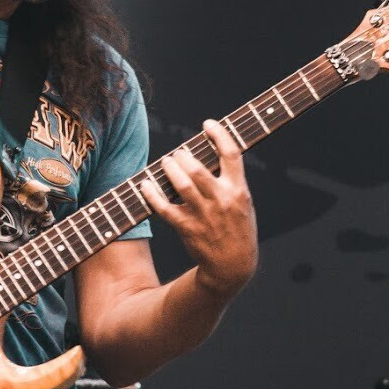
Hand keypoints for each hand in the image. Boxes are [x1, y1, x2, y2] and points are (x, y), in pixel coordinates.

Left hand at [139, 119, 257, 298]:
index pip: (231, 154)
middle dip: (184, 156)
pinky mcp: (187, 228)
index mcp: (238, 191)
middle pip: (198, 168)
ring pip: (182, 185)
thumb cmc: (237, 227)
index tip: (207, 124)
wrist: (233, 264)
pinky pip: (165, 208)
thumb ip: (229, 179)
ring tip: (167, 162)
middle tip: (178, 154)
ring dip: (170, 169)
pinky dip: (152, 195)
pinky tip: (145, 184)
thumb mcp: (242, 202)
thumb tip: (211, 151)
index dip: (219, 134)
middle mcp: (222, 200)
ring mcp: (204, 215)